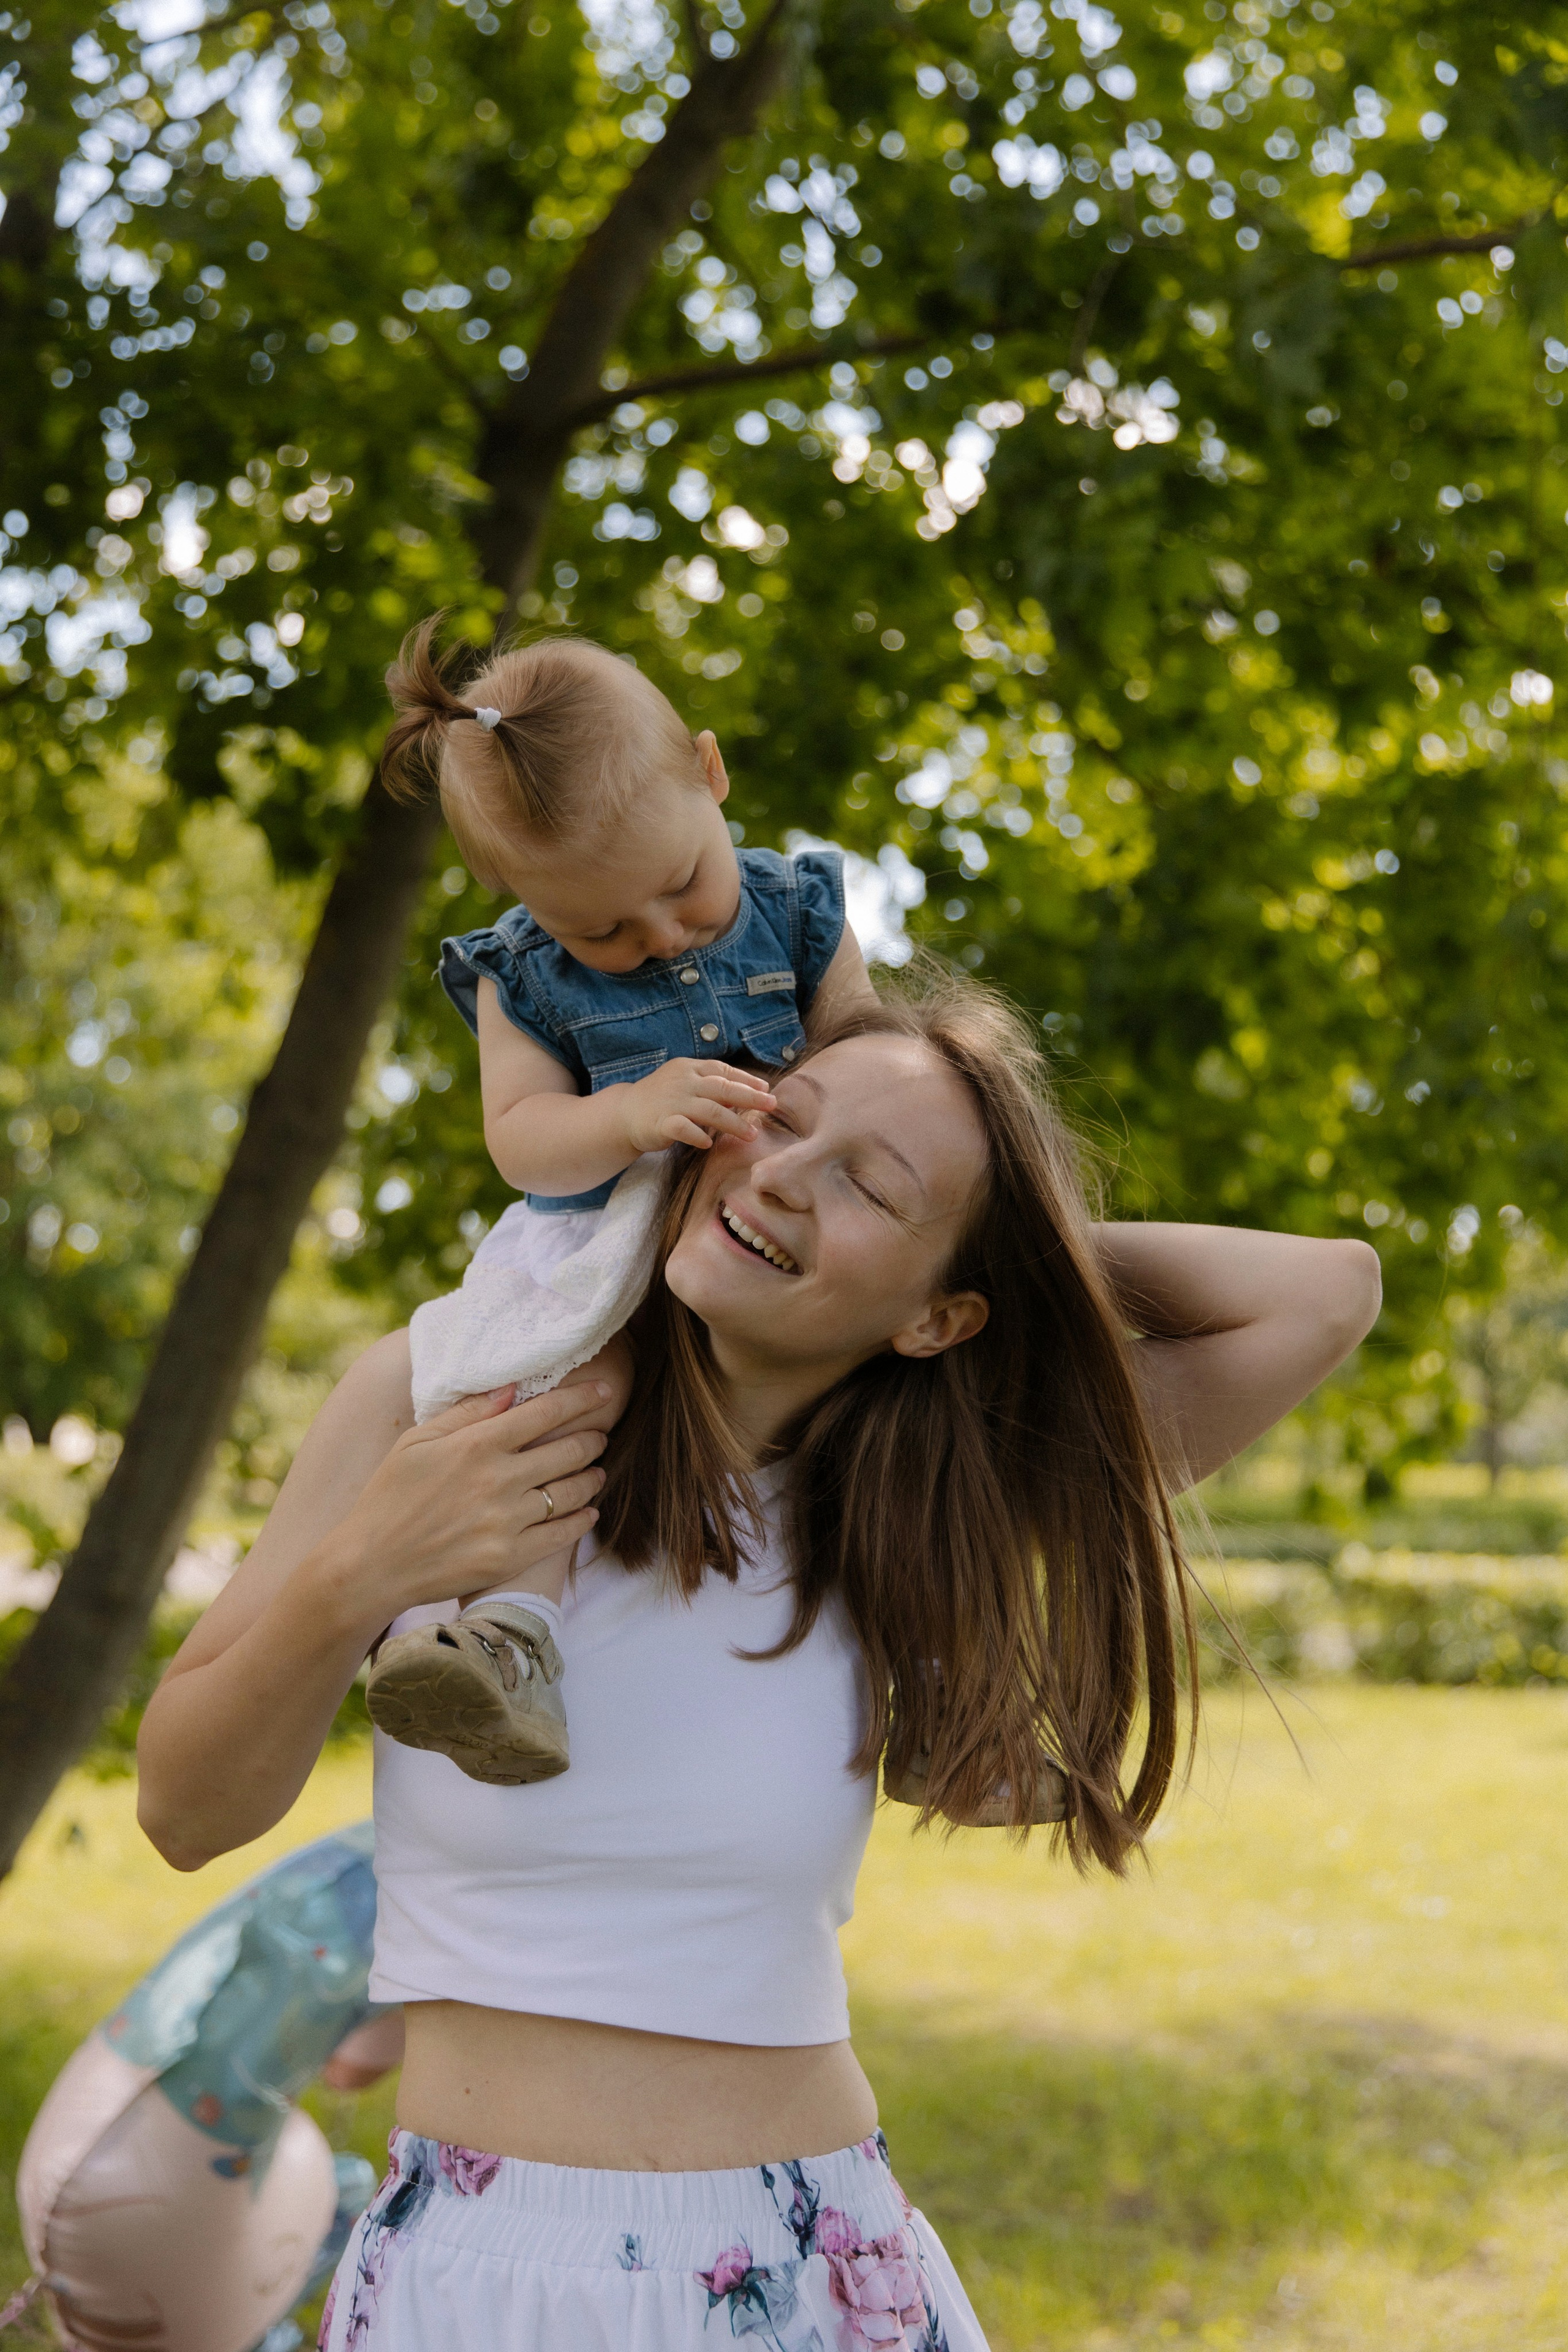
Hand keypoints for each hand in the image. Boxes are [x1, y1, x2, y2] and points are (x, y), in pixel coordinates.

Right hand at [317, 1382, 610, 1634]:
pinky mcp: (510, 1557)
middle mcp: (498, 1480)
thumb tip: (512, 1388)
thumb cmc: (389, 1497)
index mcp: (476, 1445)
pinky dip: (582, 1519)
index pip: (545, 1412)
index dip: (582, 1399)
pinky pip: (562, 1534)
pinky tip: (589, 1511)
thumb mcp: (417, 1443)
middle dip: (593, 1439)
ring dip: (592, 1478)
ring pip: (571, 1492)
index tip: (605, 1393)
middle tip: (601, 1435)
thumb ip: (467, 1413)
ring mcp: (507, 1521)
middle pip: (568, 1451)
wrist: (371, 1566)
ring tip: (597, 1472)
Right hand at [618, 1058, 776, 1154]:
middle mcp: (683, 1082)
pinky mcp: (660, 1123)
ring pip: (708, 1110)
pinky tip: (709, 1143)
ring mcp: (671, 1102)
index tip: (766, 1089)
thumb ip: (712, 1086)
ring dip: (733, 1122)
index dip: (746, 1079)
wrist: (624, 1113)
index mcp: (690, 1069)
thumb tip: (749, 1092)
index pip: (722, 1070)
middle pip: (721, 1088)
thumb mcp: (686, 1084)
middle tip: (771, 1105)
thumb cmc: (662, 1099)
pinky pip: (682, 1128)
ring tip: (751, 1134)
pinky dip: (697, 1135)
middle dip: (749, 1097)